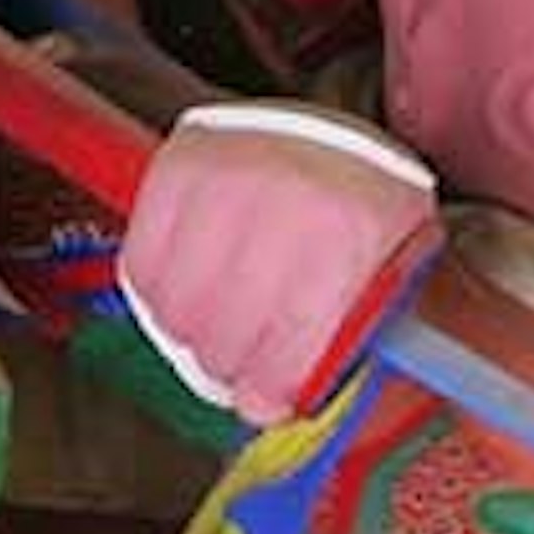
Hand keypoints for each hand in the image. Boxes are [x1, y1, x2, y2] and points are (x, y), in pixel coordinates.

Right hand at [117, 109, 437, 422]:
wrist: (325, 125)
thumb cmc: (359, 207)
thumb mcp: (392, 264)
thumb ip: (355, 336)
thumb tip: (279, 407)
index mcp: (353, 231)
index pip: (291, 344)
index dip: (270, 391)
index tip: (263, 404)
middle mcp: (285, 202)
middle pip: (225, 332)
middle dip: (229, 366)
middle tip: (238, 365)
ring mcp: (224, 182)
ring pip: (176, 307)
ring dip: (190, 333)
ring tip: (214, 326)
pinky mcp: (176, 170)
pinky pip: (141, 266)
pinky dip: (158, 293)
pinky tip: (186, 288)